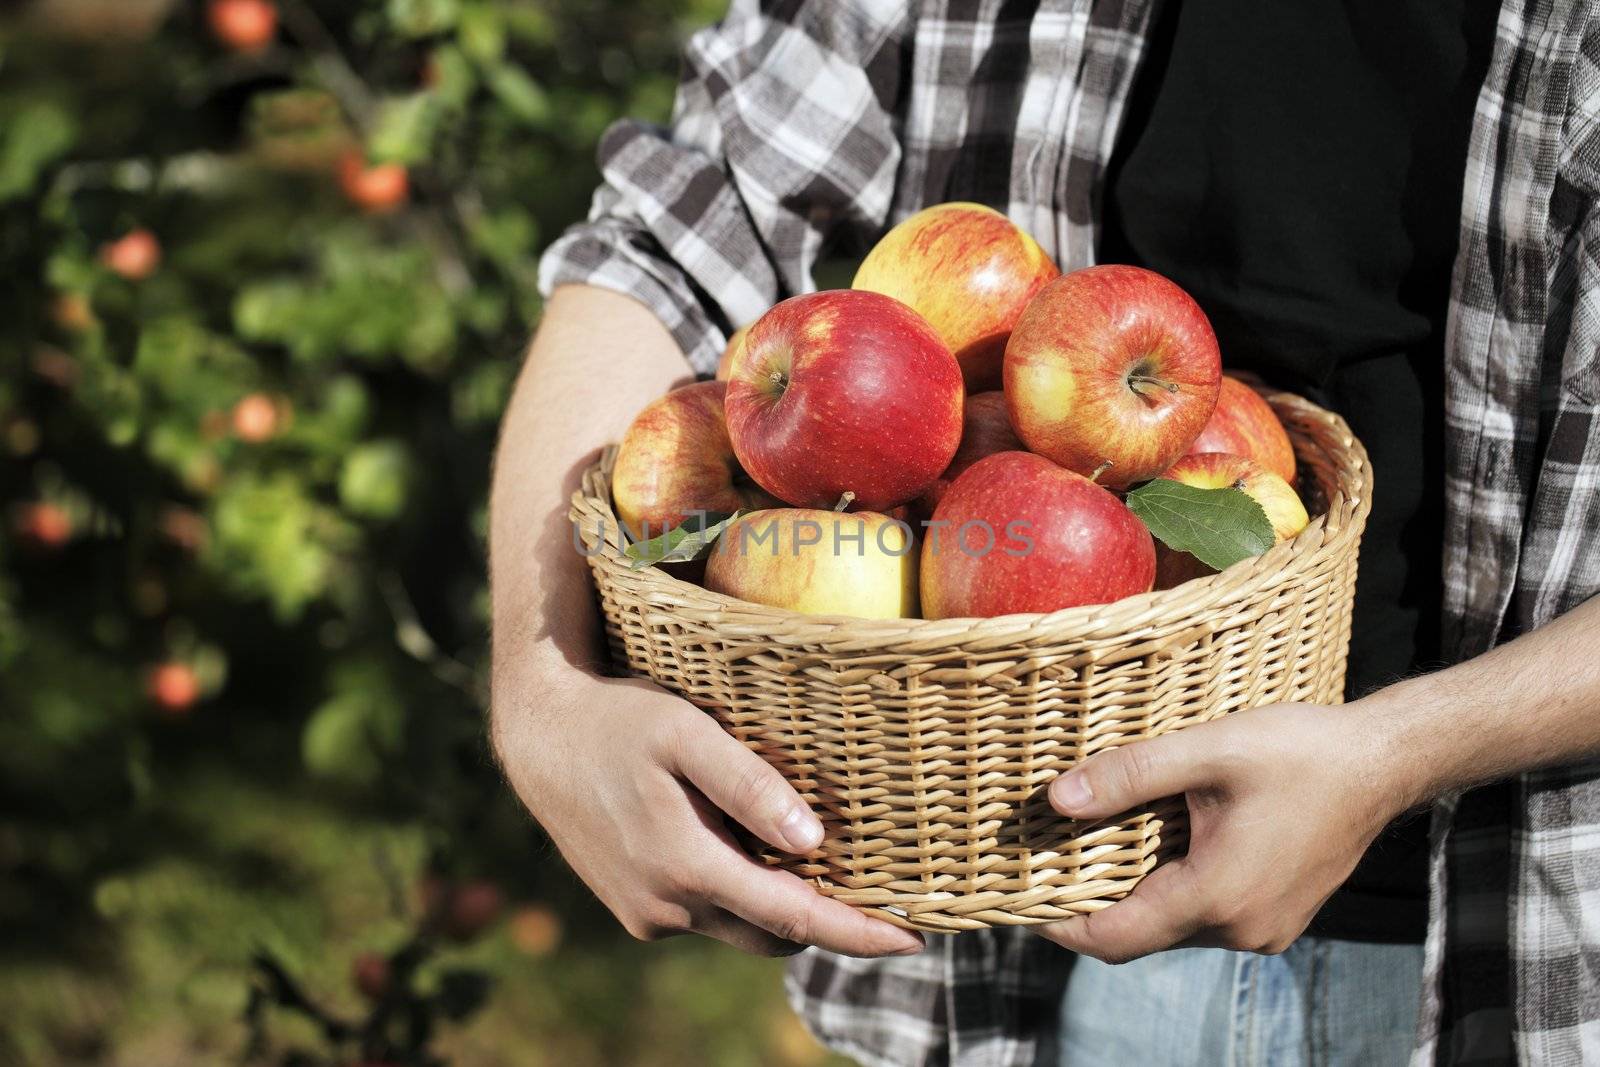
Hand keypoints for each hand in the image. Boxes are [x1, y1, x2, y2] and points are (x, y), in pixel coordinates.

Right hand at [494, 665, 924, 958]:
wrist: (538, 738)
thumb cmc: (618, 722)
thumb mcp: (687, 733)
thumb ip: (748, 785)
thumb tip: (813, 841)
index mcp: (687, 869)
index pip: (794, 918)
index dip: (858, 934)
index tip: (914, 941)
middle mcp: (667, 909)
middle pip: (773, 932)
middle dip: (827, 921)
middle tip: (879, 892)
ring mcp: (647, 916)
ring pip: (738, 924)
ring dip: (778, 905)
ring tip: (812, 858)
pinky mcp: (634, 910)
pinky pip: (706, 913)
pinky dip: (737, 891)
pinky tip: (741, 843)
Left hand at [1033, 701, 1413, 962]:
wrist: (1382, 764)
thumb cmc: (1299, 752)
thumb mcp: (1207, 752)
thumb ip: (1129, 776)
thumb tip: (1057, 799)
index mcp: (1217, 896)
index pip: (1114, 937)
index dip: (1061, 926)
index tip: (1019, 903)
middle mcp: (1240, 929)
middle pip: (1141, 935)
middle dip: (1093, 906)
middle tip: (1048, 865)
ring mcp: (1264, 930)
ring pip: (1175, 925)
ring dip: (1137, 895)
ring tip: (1097, 848)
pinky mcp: (1278, 918)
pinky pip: (1208, 917)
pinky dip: (1175, 891)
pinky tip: (1160, 847)